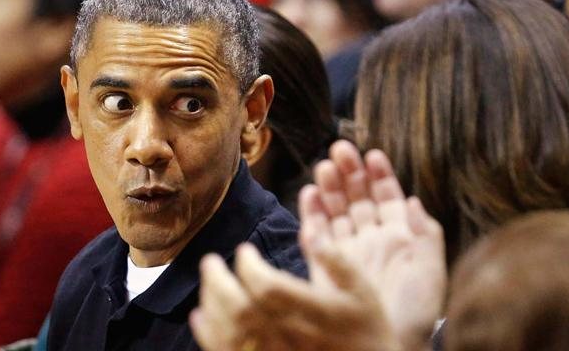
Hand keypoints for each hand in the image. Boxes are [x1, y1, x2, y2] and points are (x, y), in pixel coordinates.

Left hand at [191, 243, 400, 350]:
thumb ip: (338, 261)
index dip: (249, 267)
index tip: (244, 250)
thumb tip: (311, 231)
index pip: (269, 288)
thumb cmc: (367, 329)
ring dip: (211, 304)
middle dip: (218, 281)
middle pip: (242, 310)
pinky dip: (209, 335)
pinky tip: (201, 316)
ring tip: (208, 283)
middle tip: (210, 261)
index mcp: (317, 313)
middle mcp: (294, 337)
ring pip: (230, 333)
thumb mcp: (364, 290)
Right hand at [299, 140, 447, 350]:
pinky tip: (309, 194)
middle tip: (340, 149)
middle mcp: (371, 242)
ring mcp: (347, 253)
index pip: (388, 199)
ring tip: (324, 166)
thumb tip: (415, 200)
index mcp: (399, 240)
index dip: (380, 175)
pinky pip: (315, 236)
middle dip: (349, 172)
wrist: (386, 345)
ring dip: (330, 188)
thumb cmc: (416, 314)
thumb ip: (426, 233)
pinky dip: (311, 215)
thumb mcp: (432, 271)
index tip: (373, 154)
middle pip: (357, 199)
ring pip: (335, 212)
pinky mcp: (324, 267)